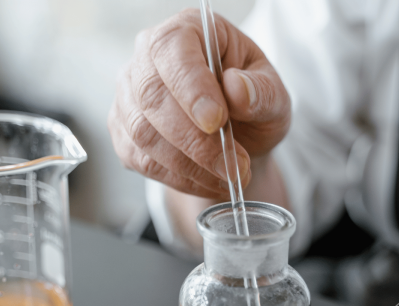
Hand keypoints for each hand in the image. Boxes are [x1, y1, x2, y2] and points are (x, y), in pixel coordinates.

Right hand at [108, 8, 290, 198]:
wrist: (239, 137)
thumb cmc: (254, 105)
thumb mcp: (274, 95)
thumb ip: (262, 91)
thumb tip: (237, 89)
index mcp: (188, 30)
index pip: (172, 49)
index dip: (191, 87)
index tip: (217, 122)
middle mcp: (147, 57)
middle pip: (152, 96)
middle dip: (195, 141)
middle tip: (234, 167)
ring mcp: (129, 95)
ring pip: (143, 133)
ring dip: (188, 165)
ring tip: (228, 178)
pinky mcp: (123, 131)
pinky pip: (140, 159)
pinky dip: (177, 178)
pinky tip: (207, 182)